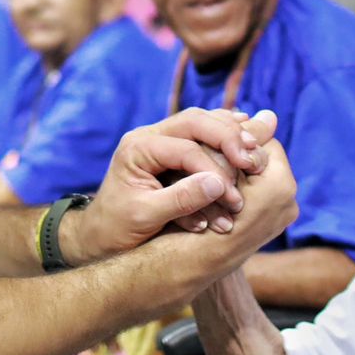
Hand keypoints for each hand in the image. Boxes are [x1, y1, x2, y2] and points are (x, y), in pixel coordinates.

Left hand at [64, 108, 276, 265]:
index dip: (214, 168)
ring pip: (201, 122)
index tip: (232, 195)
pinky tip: (244, 141)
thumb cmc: (118, 228)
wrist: (100, 234)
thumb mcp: (146, 216)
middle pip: (195, 121)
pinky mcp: (170, 151)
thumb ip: (182, 199)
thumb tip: (219, 183)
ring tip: (254, 146)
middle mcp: (149, 136)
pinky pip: (201, 135)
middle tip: (252, 158)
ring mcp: (160, 140)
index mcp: (138, 147)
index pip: (186, 147)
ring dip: (229, 134)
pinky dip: (223, 139)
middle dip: (227, 138)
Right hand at [155, 135, 299, 287]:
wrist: (183, 268)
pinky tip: (213, 184)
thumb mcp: (212, 171)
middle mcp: (288, 203)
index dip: (233, 136)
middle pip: (259, 157)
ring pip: (255, 174)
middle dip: (234, 152)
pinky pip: (255, 192)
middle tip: (208, 148)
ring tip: (207, 167)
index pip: (260, 140)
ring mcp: (280, 216)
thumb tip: (271, 114)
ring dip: (233, 168)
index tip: (209, 136)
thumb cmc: (191, 216)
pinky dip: (235, 185)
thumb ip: (240, 143)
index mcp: (280, 187)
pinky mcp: (269, 225)